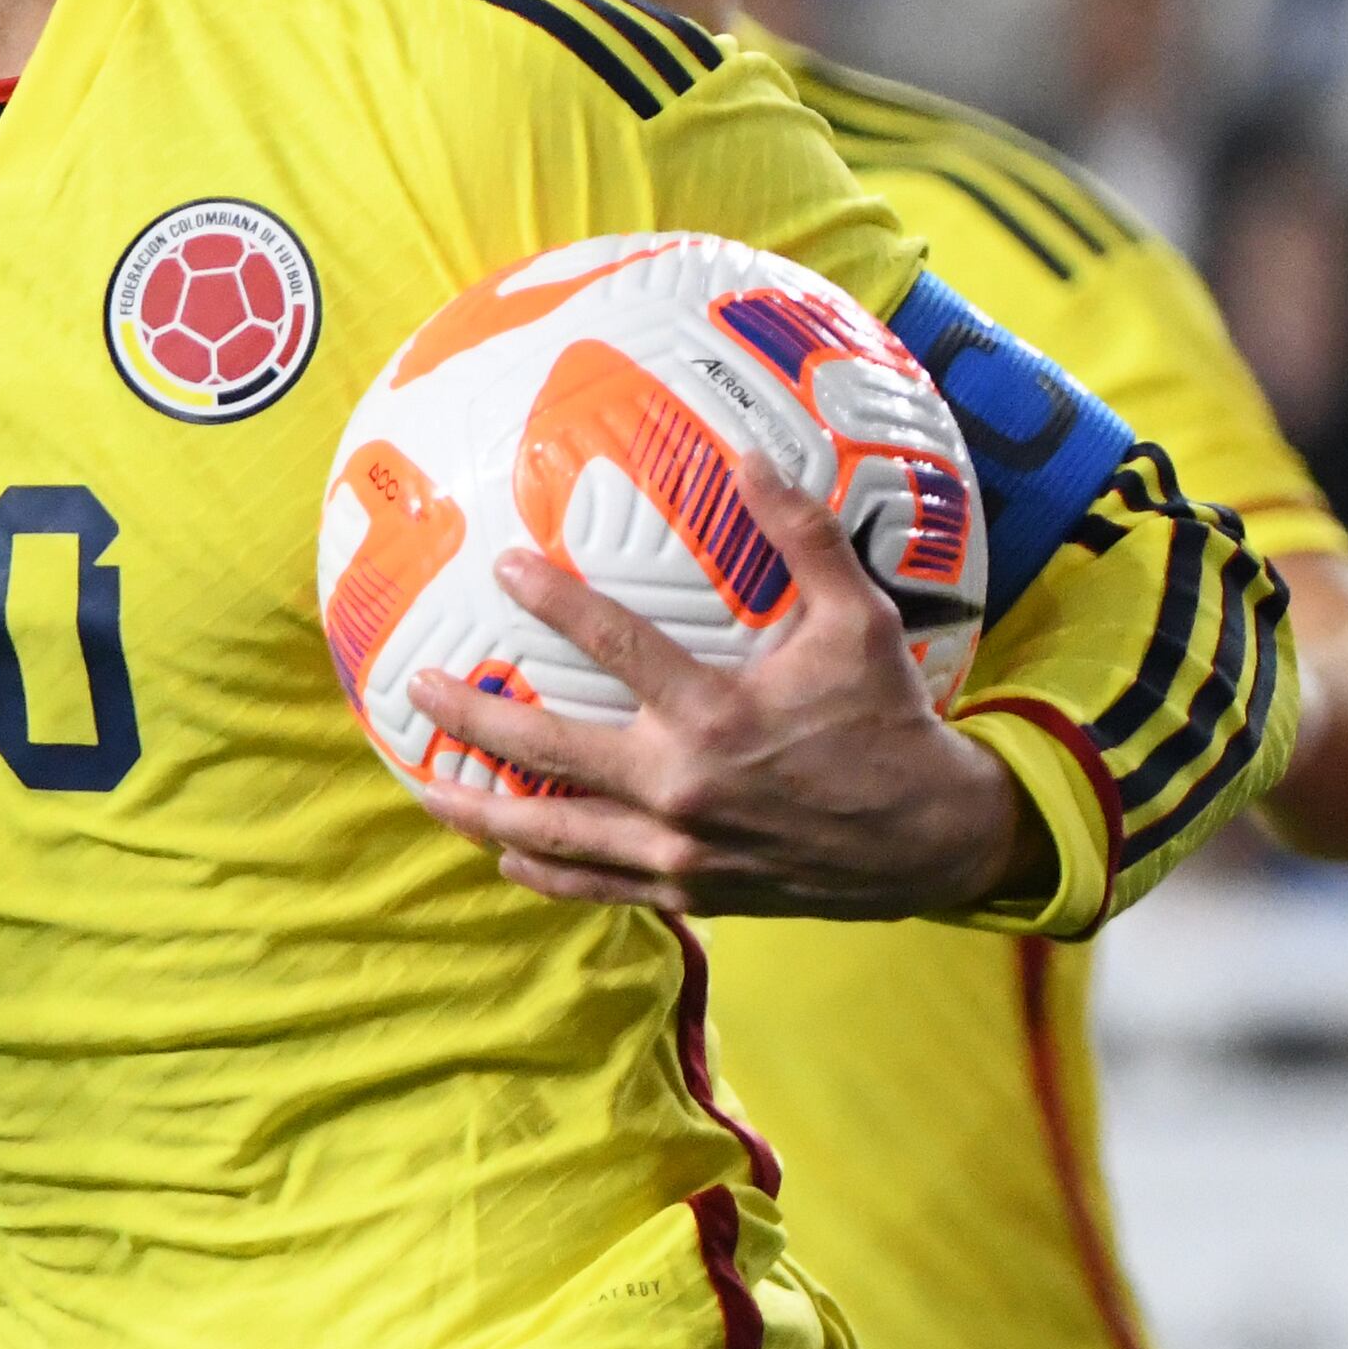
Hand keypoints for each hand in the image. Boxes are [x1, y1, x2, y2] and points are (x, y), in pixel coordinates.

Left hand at [401, 474, 1028, 919]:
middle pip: (548, 755)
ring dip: (481, 811)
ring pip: (554, 835)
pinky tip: (505, 857)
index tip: (502, 568)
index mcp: (717, 715)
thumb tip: (754, 456)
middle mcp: (683, 788)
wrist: (930, 841)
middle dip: (473, 721)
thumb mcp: (860, 620)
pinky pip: (597, 886)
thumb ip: (803, 539)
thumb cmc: (889, 722)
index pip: (615, 648)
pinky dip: (546, 873)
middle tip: (417, 690)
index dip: (553, 603)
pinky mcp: (690, 892)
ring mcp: (679, 850)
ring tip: (423, 786)